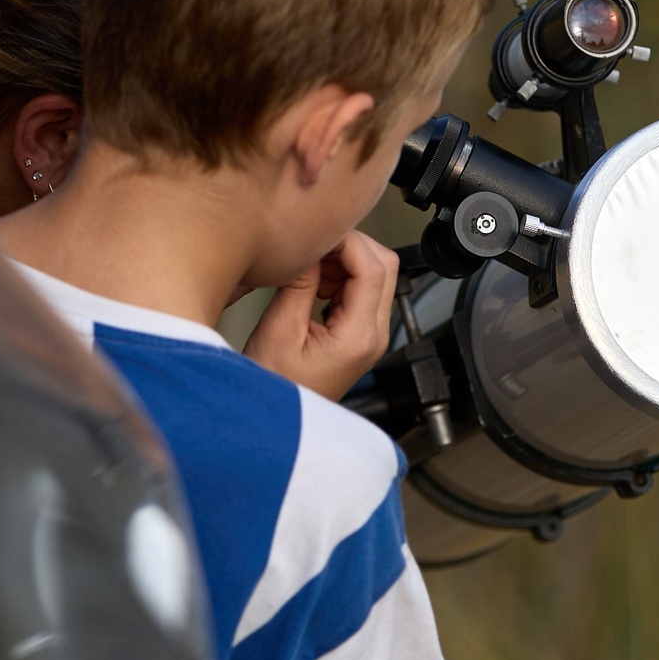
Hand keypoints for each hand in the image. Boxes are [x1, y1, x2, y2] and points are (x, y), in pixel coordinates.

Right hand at [242, 230, 399, 401]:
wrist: (275, 426)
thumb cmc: (274, 390)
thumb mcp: (278, 331)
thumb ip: (298, 284)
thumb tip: (308, 245)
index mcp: (359, 337)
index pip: (372, 268)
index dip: (345, 240)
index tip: (315, 233)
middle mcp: (374, 335)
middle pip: (384, 266)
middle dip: (348, 247)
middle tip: (311, 249)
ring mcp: (370, 336)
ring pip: (375, 274)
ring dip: (342, 262)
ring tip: (307, 272)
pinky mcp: (358, 335)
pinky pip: (360, 290)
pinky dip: (338, 276)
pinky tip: (311, 285)